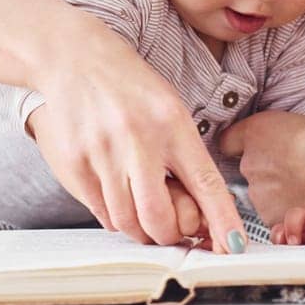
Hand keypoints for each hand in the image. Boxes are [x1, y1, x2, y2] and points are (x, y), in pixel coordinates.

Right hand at [26, 22, 246, 253]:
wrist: (72, 58)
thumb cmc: (126, 84)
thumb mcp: (168, 108)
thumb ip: (185, 157)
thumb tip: (200, 212)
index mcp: (170, 122)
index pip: (205, 183)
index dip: (222, 221)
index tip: (233, 246)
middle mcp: (137, 140)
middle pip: (159, 219)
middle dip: (170, 234)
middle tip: (171, 227)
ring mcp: (101, 155)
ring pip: (128, 223)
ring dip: (140, 228)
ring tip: (141, 205)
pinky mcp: (73, 166)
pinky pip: (100, 213)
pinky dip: (115, 215)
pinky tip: (116, 192)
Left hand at [219, 74, 304, 225]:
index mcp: (257, 132)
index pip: (229, 139)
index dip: (240, 143)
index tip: (255, 145)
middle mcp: (251, 164)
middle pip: (250, 168)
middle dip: (269, 170)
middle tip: (297, 168)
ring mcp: (259, 195)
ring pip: (263, 195)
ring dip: (278, 194)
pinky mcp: (273, 219)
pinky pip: (275, 218)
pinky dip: (288, 217)